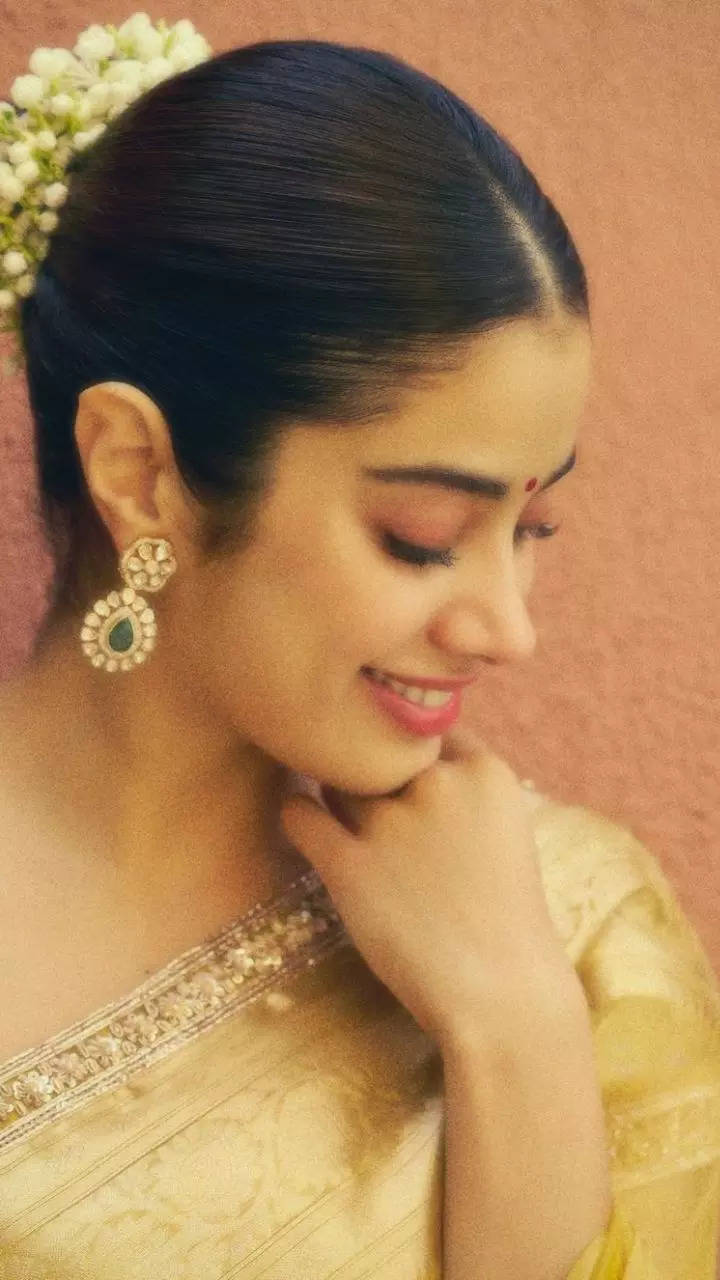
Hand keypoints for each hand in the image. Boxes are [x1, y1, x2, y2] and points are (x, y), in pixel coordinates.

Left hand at [279, 727, 576, 1044]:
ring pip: (337, 780)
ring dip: (338, 801)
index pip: (426, 729)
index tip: (402, 776)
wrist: (503, 995)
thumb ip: (461, 786)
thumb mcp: (504, 828)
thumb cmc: (504, 917)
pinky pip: (299, 815)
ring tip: (358, 838)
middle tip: (377, 812)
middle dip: (372, 774)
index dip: (409, 751)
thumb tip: (404, 755)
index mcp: (485, 771)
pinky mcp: (350, 866)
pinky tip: (308, 828)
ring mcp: (392, 824)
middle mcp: (438, 784)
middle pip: (377, 751)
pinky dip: (298, 816)